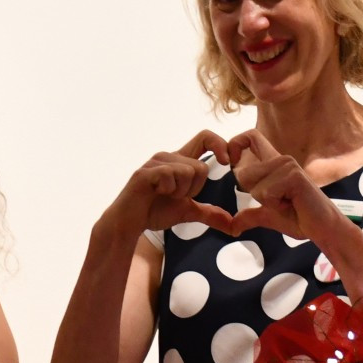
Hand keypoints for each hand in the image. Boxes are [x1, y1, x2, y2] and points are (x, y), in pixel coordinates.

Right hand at [109, 130, 237, 235]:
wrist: (130, 223)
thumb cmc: (155, 211)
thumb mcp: (188, 212)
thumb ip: (210, 214)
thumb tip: (233, 224)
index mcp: (180, 160)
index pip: (205, 138)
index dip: (220, 144)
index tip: (227, 162)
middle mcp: (168, 156)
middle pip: (200, 166)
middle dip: (194, 189)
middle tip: (175, 196)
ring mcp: (156, 162)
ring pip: (188, 171)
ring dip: (180, 191)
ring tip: (163, 195)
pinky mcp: (146, 171)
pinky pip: (171, 176)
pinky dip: (168, 190)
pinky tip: (156, 193)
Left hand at [224, 131, 362, 299]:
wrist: (323, 229)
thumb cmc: (300, 219)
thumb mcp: (268, 215)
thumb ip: (250, 215)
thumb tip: (233, 226)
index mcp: (274, 163)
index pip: (251, 136)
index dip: (235, 144)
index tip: (231, 163)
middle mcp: (281, 159)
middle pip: (243, 174)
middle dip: (254, 194)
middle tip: (279, 201)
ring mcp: (288, 165)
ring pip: (253, 185)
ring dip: (267, 202)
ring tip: (287, 202)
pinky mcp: (293, 176)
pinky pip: (266, 194)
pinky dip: (275, 205)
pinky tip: (293, 204)